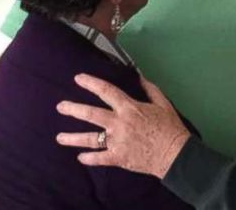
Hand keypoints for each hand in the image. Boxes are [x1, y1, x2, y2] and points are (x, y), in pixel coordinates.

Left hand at [56, 73, 190, 178]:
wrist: (175, 154)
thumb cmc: (170, 127)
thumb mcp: (163, 103)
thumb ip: (150, 89)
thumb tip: (139, 77)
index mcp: (129, 108)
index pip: (106, 91)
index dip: (91, 83)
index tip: (77, 78)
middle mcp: (119, 123)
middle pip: (91, 114)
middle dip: (73, 109)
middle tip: (60, 107)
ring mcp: (117, 142)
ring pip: (90, 139)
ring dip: (73, 138)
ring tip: (59, 137)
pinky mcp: (118, 158)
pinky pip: (100, 158)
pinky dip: (89, 159)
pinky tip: (80, 158)